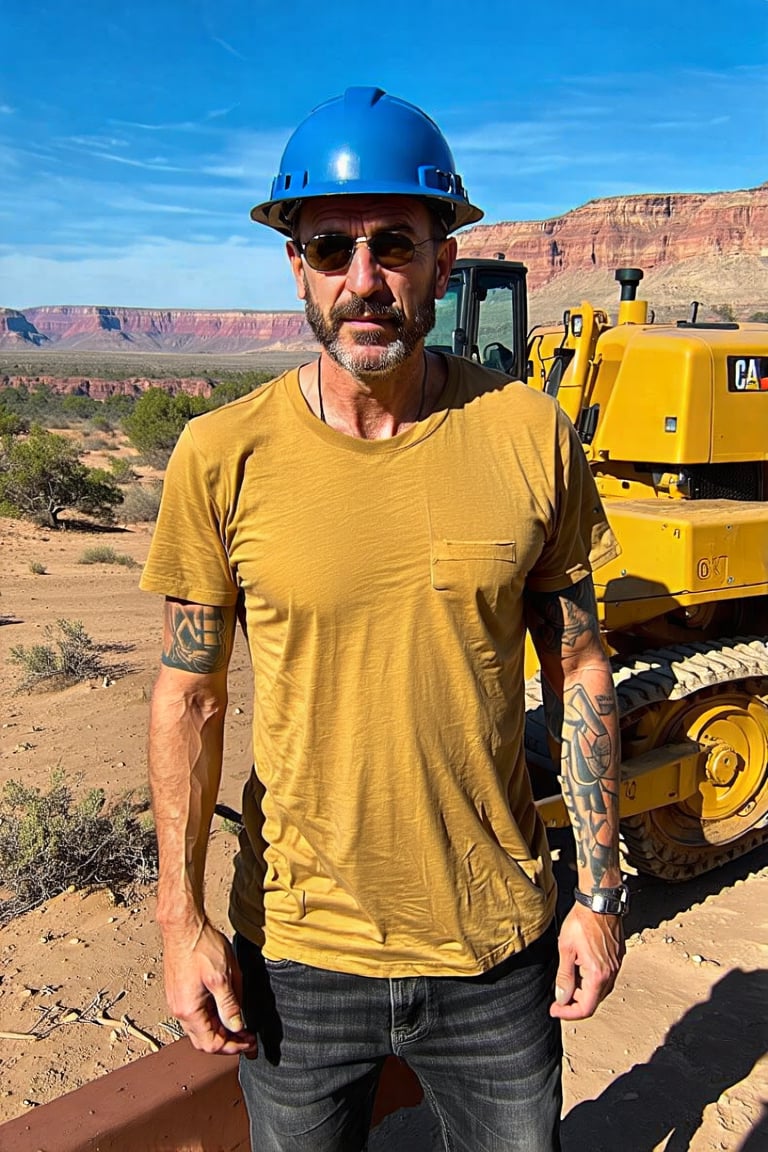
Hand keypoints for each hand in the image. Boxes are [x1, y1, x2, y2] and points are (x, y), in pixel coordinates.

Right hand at [161, 919, 257, 1054]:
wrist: (183, 926)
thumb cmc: (200, 946)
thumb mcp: (223, 977)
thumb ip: (230, 1005)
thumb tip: (236, 1026)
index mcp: (189, 1011)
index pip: (211, 1044)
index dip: (233, 1047)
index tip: (249, 1042)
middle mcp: (180, 1010)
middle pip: (204, 1040)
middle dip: (228, 1042)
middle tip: (247, 1037)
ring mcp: (178, 1001)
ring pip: (201, 1027)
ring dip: (220, 1029)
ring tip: (240, 1023)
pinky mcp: (180, 991)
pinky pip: (197, 1014)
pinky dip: (213, 1017)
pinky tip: (225, 1008)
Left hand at [550, 902, 624, 1020]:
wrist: (600, 901)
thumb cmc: (582, 921)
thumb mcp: (566, 948)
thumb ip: (564, 976)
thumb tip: (561, 997)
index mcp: (598, 974)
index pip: (586, 1007)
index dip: (568, 1013)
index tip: (555, 1010)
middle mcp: (610, 973)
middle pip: (594, 1001)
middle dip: (574, 1002)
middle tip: (558, 995)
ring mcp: (616, 966)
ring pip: (600, 990)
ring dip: (583, 991)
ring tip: (567, 979)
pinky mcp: (617, 958)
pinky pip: (605, 977)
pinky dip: (591, 980)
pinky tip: (580, 968)